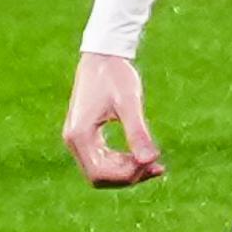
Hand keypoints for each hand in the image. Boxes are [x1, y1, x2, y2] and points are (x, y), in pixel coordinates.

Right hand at [63, 52, 162, 186]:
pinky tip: (143, 156)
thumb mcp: (130, 104)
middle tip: (157, 166)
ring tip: (155, 162)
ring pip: (101, 170)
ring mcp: (77, 138)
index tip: (153, 162)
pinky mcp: (85, 134)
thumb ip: (138, 133)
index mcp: (80, 135)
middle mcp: (73, 140)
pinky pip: (102, 159)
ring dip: (126, 171)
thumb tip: (152, 160)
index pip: (100, 173)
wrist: (103, 54)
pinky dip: (121, 162)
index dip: (128, 175)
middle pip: (99, 176)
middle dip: (128, 175)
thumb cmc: (116, 75)